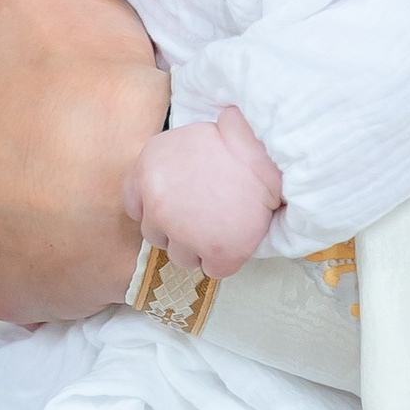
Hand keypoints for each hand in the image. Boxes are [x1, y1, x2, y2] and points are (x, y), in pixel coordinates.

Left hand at [127, 107, 283, 278]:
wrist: (274, 152)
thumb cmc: (236, 141)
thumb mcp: (185, 139)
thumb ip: (167, 167)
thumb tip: (169, 190)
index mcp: (147, 171)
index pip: (135, 207)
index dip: (158, 210)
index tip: (177, 207)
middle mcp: (157, 205)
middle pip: (156, 236)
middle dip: (179, 230)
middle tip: (207, 214)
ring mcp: (184, 233)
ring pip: (181, 257)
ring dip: (200, 247)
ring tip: (225, 225)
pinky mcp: (216, 252)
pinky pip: (213, 270)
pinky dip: (226, 260)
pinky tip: (238, 238)